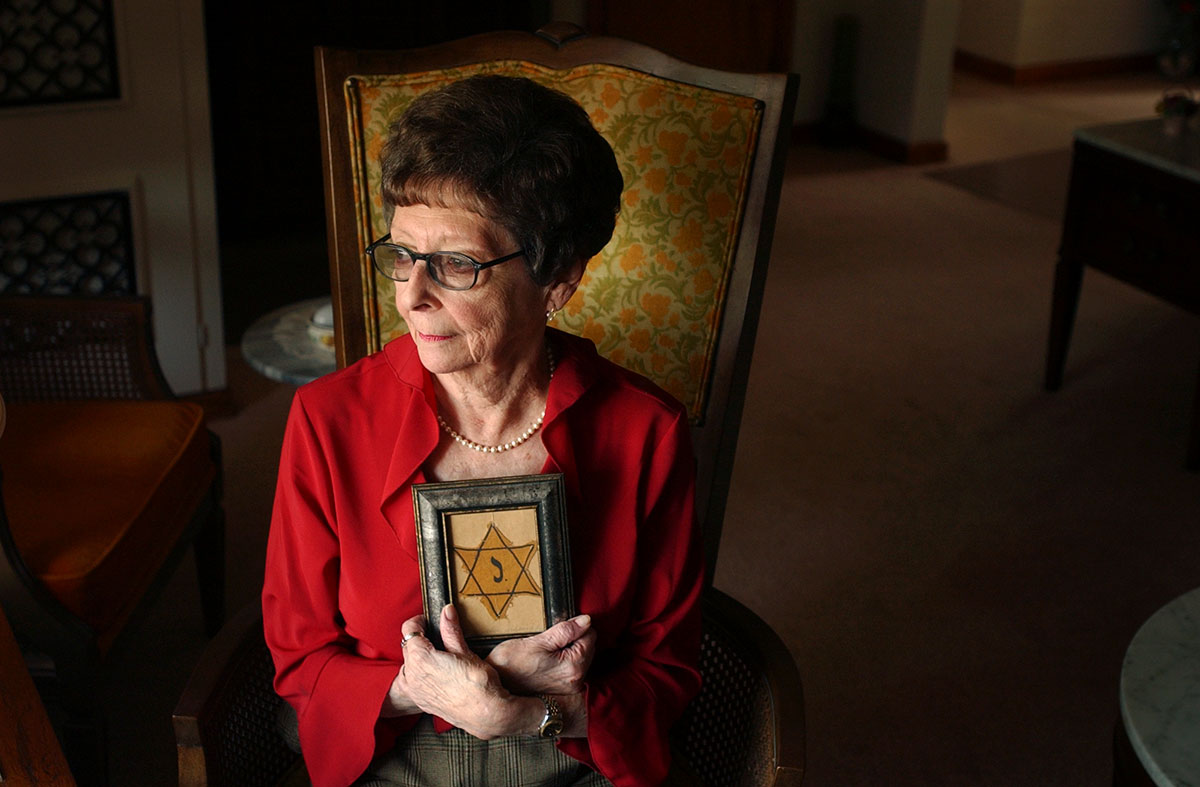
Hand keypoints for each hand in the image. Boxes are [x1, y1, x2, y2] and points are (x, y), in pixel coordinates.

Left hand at [386, 606, 541, 739]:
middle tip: (439, 636)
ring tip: (440, 655)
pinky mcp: (421, 701)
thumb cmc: (478, 683)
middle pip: (408, 647)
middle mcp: (412, 675)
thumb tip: (447, 611)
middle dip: (420, 639)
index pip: (410, 630)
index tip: (429, 620)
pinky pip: (413, 681)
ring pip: (409, 665)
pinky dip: (421, 673)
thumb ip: (451, 630)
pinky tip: (439, 672)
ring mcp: (415, 691)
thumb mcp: (465, 651)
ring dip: (419, 657)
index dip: (420, 622)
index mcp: (421, 658)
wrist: (485, 713)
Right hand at [486, 614, 595, 694]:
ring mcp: (569, 686)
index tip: (560, 626)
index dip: (577, 626)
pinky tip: (547, 658)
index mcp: (573, 666)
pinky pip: (572, 667)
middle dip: (575, 638)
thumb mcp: (537, 641)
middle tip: (550, 638)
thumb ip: (565, 631)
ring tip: (547, 648)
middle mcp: (576, 679)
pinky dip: (565, 659)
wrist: (496, 688)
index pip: (591, 636)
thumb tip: (586, 621)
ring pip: (581, 657)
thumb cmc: (512, 665)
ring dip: (570, 648)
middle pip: (588, 647)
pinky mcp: (562, 689)